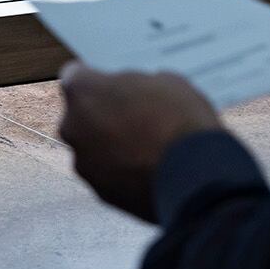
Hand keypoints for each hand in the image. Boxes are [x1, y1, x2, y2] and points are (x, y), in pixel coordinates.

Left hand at [57, 62, 221, 222]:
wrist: (196, 178)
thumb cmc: (180, 121)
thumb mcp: (166, 81)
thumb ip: (139, 84)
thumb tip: (142, 93)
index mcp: (82, 91)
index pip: (77, 76)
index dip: (99, 79)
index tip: (115, 85)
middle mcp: (73, 127)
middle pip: (81, 114)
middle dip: (102, 113)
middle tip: (134, 114)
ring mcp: (84, 163)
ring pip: (92, 147)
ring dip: (111, 145)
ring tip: (146, 146)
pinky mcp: (101, 193)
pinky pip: (107, 174)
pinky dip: (121, 171)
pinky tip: (148, 168)